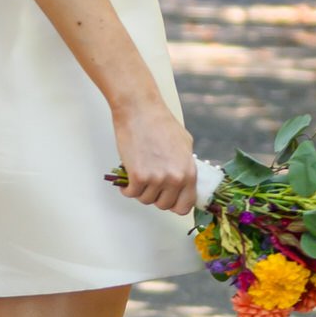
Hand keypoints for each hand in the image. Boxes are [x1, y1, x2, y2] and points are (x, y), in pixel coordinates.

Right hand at [112, 96, 198, 214]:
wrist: (140, 110)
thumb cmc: (160, 122)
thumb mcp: (185, 144)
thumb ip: (186, 165)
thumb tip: (184, 178)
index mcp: (189, 172)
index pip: (185, 206)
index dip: (174, 204)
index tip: (167, 199)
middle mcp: (175, 178)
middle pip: (163, 205)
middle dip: (155, 196)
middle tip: (149, 184)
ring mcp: (157, 179)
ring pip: (146, 200)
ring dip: (140, 191)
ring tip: (138, 176)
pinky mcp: (138, 176)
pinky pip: (131, 193)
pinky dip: (126, 189)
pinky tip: (127, 180)